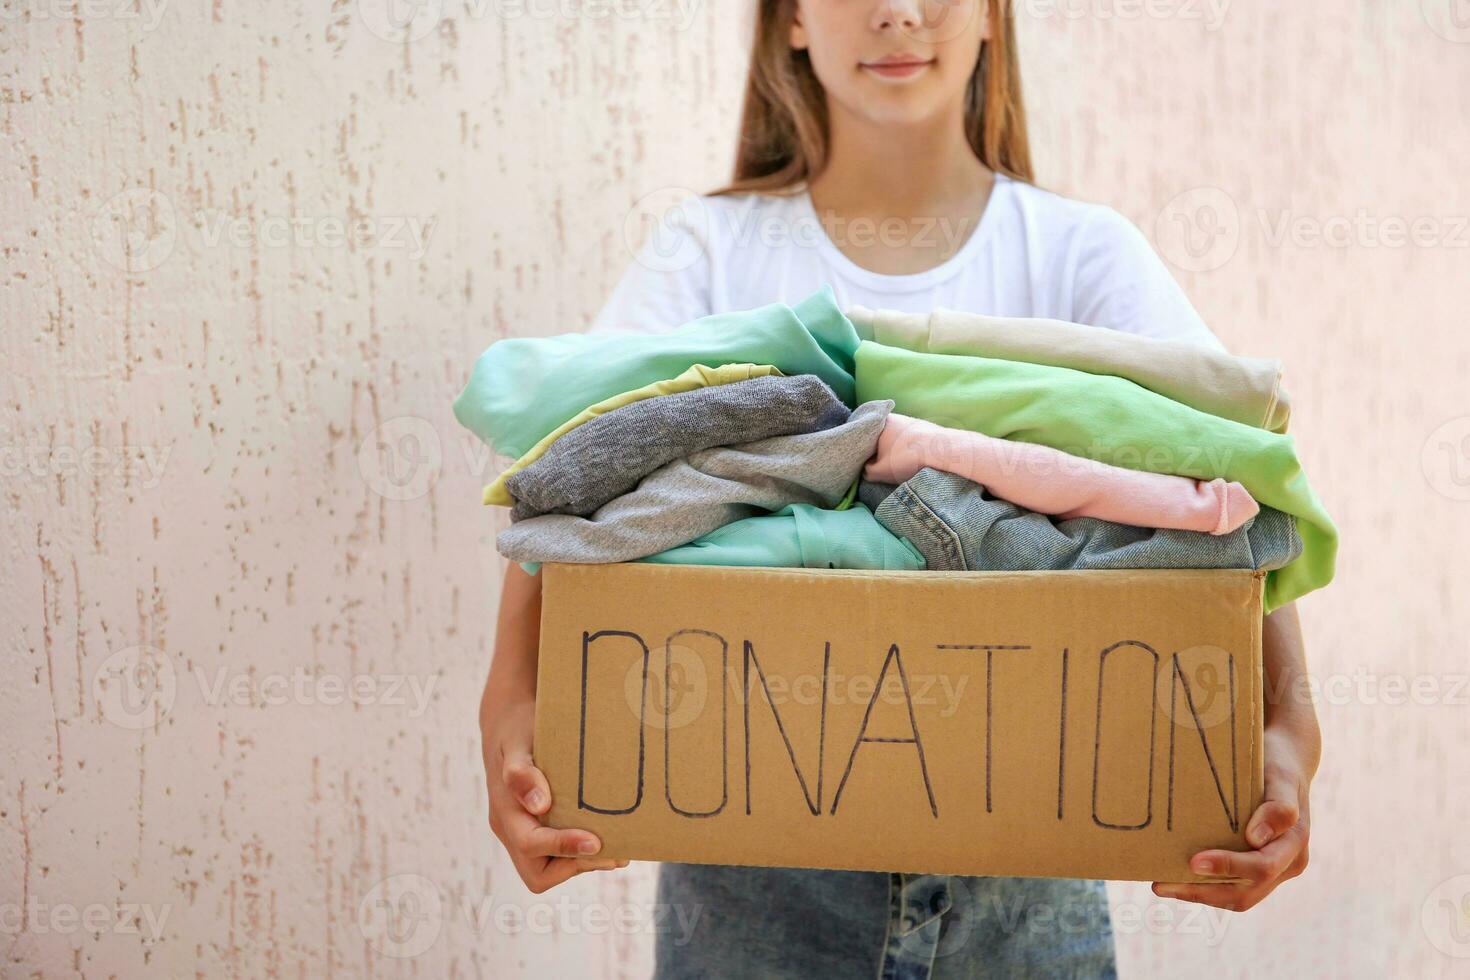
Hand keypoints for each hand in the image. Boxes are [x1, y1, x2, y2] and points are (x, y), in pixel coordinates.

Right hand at [483, 693, 627, 892]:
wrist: (508, 722)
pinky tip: (610, 838)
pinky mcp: (538, 829)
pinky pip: (557, 857)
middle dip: (575, 866)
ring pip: (549, 870)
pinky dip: (582, 855)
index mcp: (504, 811)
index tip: (596, 841)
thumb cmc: (517, 729)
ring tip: (619, 850)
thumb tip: (539, 805)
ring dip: (583, 864)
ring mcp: (522, 832)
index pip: (530, 844)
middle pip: (537, 874)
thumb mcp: (518, 743)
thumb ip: (522, 773)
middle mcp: (510, 828)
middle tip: (613, 853)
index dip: (563, 847)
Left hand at [1152, 727, 1311, 910]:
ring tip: (1161, 885)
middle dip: (1203, 891)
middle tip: (1162, 883)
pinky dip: (1204, 888)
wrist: (1285, 760)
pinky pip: (1231, 888)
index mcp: (1294, 843)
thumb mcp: (1280, 777)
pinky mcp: (1256, 869)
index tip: (1194, 861)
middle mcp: (1287, 863)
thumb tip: (1255, 839)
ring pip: (1237, 897)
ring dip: (1198, 895)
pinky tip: (1175, 879)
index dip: (1229, 867)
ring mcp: (1273, 870)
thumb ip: (1278, 807)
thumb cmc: (1277, 765)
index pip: (1263, 866)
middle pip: (1246, 893)